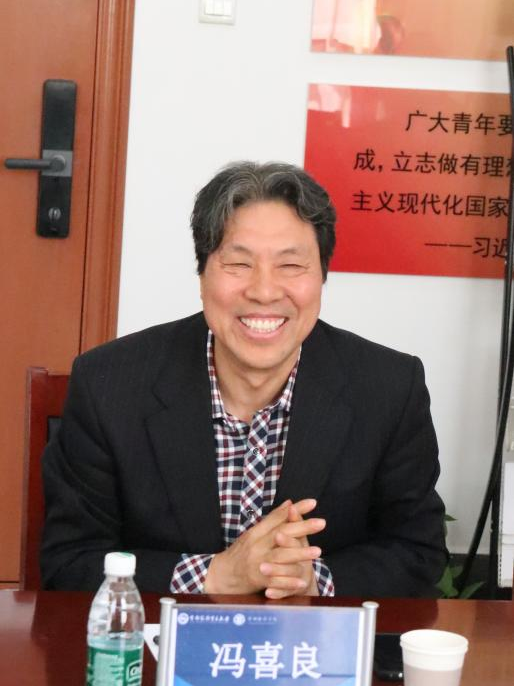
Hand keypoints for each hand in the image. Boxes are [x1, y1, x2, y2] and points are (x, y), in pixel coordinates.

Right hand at [203, 499, 324, 594]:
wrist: (221, 575)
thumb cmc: (241, 552)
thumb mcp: (254, 533)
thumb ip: (272, 520)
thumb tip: (289, 503)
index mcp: (257, 531)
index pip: (278, 517)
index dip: (296, 510)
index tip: (313, 503)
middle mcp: (257, 544)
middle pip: (282, 533)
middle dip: (303, 528)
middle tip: (321, 523)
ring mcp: (257, 561)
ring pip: (280, 556)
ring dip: (299, 554)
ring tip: (317, 551)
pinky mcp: (257, 578)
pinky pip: (275, 580)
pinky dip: (289, 581)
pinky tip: (303, 581)